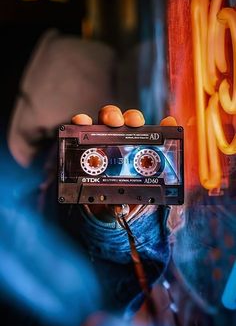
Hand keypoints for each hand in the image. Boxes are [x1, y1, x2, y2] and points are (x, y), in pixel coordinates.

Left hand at [71, 105, 176, 220]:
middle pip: (109, 118)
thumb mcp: (107, 204)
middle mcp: (111, 139)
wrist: (126, 203)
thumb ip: (110, 206)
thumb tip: (118, 208)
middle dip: (111, 116)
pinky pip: (158, 131)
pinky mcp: (150, 144)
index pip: (83, 128)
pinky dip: (165, 126)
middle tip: (114, 122)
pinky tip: (169, 124)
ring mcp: (131, 140)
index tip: (81, 121)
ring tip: (136, 123)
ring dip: (133, 117)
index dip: (81, 121)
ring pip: (130, 120)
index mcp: (94, 149)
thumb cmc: (109, 198)